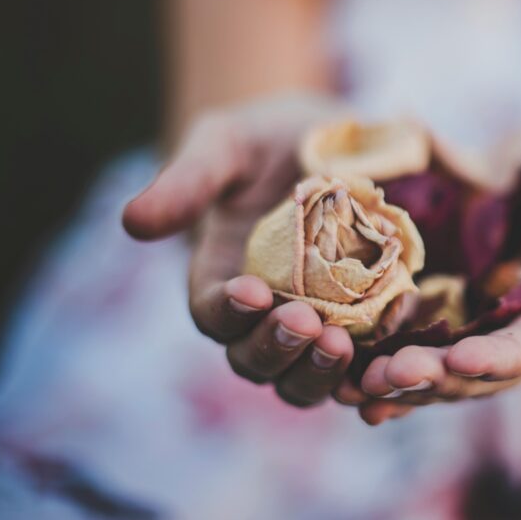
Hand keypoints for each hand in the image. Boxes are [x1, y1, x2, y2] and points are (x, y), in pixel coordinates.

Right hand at [122, 92, 355, 406]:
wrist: (332, 142)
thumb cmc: (267, 141)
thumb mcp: (227, 146)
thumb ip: (188, 180)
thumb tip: (132, 221)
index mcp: (221, 281)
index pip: (213, 315)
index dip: (227, 311)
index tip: (251, 290)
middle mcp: (264, 318)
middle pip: (257, 361)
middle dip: (276, 349)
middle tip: (305, 323)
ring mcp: (314, 329)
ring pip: (305, 379)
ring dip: (319, 372)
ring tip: (342, 344)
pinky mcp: (364, 328)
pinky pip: (363, 369)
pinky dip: (368, 376)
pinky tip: (388, 361)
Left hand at [339, 119, 520, 424]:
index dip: (507, 355)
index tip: (463, 358)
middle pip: (486, 370)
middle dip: (438, 378)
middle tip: (387, 377)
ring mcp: (486, 328)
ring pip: (445, 370)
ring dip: (402, 382)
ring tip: (353, 385)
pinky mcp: (450, 316)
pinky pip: (416, 348)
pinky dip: (383, 365)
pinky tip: (342, 376)